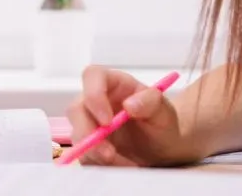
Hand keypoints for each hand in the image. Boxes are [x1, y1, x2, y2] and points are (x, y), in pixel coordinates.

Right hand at [65, 65, 185, 166]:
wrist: (162, 149)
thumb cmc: (162, 124)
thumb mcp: (165, 112)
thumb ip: (151, 103)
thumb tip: (129, 105)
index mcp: (113, 84)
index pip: (93, 76)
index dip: (93, 95)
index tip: (106, 120)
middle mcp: (96, 101)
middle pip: (77, 109)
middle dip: (89, 134)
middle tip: (109, 154)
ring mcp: (89, 123)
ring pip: (77, 135)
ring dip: (96, 153)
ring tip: (126, 164)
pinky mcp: (87, 144)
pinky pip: (83, 155)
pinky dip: (100, 165)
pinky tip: (121, 166)